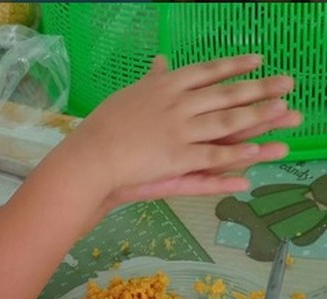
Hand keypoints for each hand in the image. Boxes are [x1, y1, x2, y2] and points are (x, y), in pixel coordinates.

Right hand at [70, 54, 300, 200]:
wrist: (89, 157)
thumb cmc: (101, 128)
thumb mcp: (128, 96)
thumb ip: (151, 81)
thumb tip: (161, 63)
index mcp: (165, 86)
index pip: (207, 71)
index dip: (234, 66)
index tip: (258, 60)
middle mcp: (178, 104)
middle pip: (225, 94)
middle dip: (260, 88)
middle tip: (288, 83)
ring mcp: (180, 132)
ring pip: (227, 124)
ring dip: (258, 120)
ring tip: (286, 116)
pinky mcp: (177, 160)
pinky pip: (212, 158)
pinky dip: (234, 157)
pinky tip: (255, 156)